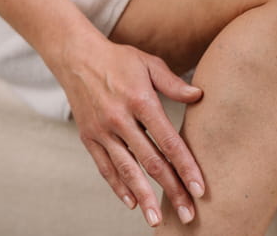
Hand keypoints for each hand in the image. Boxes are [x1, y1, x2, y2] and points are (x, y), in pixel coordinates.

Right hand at [49, 29, 204, 226]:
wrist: (76, 57)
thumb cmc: (119, 60)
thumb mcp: (149, 63)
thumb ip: (173, 83)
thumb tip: (199, 95)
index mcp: (140, 101)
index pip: (168, 141)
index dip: (186, 167)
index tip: (199, 189)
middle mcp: (120, 120)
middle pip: (151, 162)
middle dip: (172, 190)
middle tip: (188, 214)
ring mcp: (102, 131)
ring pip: (127, 171)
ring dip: (144, 198)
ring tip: (157, 220)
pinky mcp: (89, 138)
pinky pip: (106, 168)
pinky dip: (119, 186)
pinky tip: (132, 203)